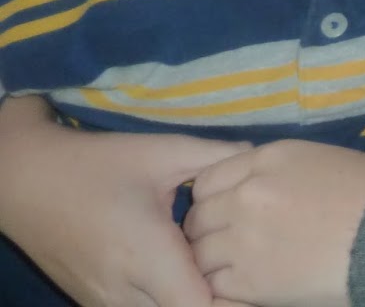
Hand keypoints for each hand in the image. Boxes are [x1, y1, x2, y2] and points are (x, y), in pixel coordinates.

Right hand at [0, 94, 248, 306]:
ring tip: (217, 273)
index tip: (257, 272)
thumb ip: (218, 158)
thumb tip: (259, 157)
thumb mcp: (165, 151)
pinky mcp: (95, 304)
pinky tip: (184, 274)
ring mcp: (105, 305)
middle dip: (218, 302)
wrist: (27, 181)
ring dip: (189, 302)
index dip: (235, 298)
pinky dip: (165, 303)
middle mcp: (123, 293)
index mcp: (146, 256)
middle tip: (246, 273)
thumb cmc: (100, 165)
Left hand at [185, 140, 364, 306]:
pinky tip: (247, 283)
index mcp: (266, 160)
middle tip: (230, 243)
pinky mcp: (249, 280)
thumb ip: (271, 169)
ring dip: (213, 261)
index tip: (225, 212)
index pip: (207, 181)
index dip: (213, 200)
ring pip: (200, 254)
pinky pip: (213, 284)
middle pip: (198, 218)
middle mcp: (247, 195)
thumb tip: (246, 187)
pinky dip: (225, 286)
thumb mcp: (316, 159)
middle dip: (208, 231)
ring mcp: (243, 239)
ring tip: (239, 266)